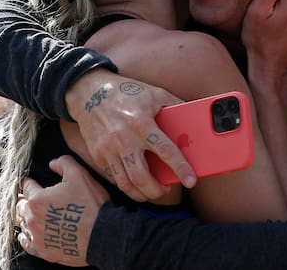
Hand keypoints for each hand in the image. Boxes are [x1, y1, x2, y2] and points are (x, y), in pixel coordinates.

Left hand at [15, 156, 106, 266]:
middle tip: (33, 199)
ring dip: (26, 218)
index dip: (29, 182)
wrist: (102, 233)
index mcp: (38, 198)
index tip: (31, 182)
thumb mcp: (80, 175)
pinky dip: (26, 237)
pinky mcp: (43, 250)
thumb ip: (64, 163)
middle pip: (21, 206)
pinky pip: (26, 243)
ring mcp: (37, 236)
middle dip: (26, 200)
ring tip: (34, 215)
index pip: (26, 186)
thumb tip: (53, 163)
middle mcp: (32, 218)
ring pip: (22, 224)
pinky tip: (29, 234)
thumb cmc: (91, 204)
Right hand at [65, 68, 194, 199]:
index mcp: (142, 123)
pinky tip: (135, 182)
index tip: (191, 181)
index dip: (180, 168)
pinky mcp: (98, 155)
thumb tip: (197, 118)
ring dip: (140, 193)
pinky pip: (113, 177)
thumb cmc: (127, 92)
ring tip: (151, 192)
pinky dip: (126, 184)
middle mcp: (124, 139)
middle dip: (156, 191)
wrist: (90, 92)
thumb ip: (176, 106)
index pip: (165, 151)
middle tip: (166, 191)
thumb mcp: (155, 93)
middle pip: (141, 177)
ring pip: (125, 183)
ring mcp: (108, 149)